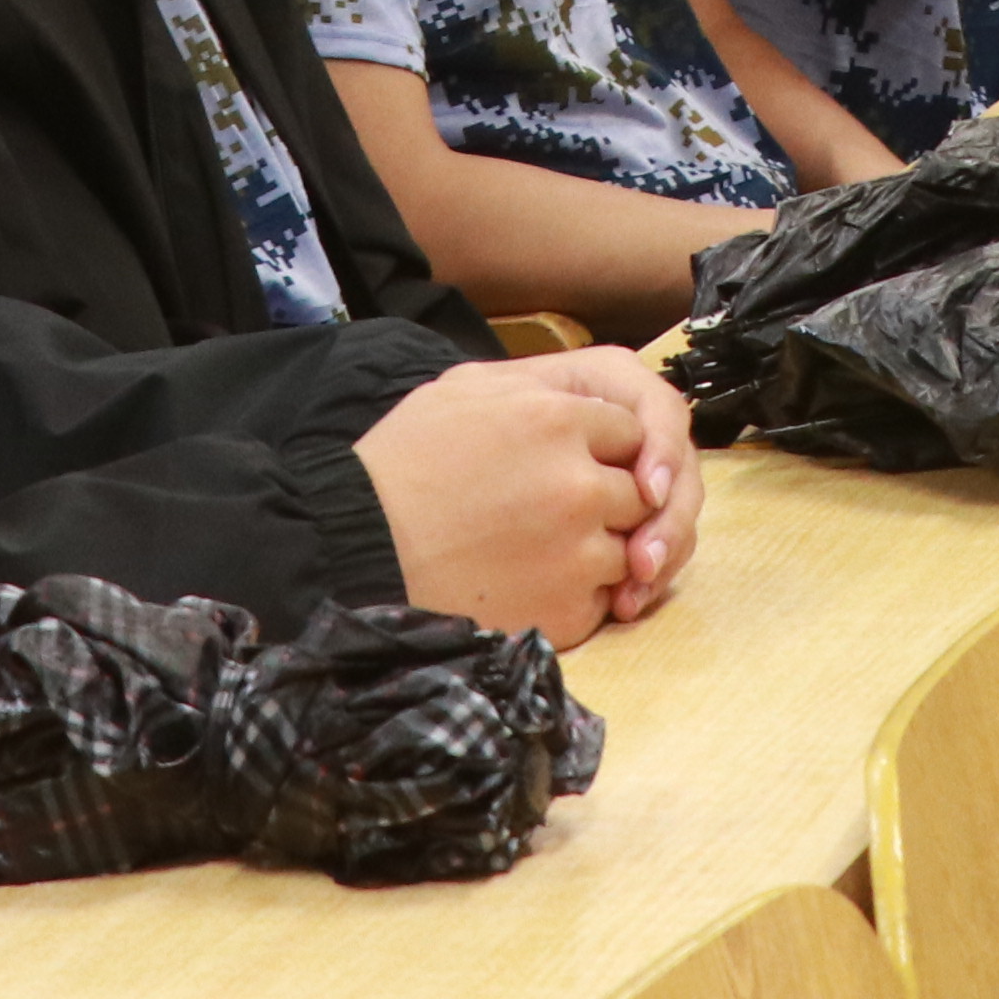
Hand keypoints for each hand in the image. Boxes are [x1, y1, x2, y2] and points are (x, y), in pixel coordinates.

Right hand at [355, 348, 700, 643]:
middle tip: (561, 509)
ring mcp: (578, 551)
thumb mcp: (463, 390)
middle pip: (641, 490)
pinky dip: (583, 595)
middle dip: (612, 498)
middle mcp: (579, 483)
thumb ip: (540, 389)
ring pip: (634, 548)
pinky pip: (606, 599)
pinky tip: (535, 582)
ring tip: (545, 549)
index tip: (575, 462)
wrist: (358, 552)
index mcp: (557, 417)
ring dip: (603, 549)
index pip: (631, 429)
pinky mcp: (568, 609)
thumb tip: (587, 399)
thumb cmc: (401, 465)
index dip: (605, 447)